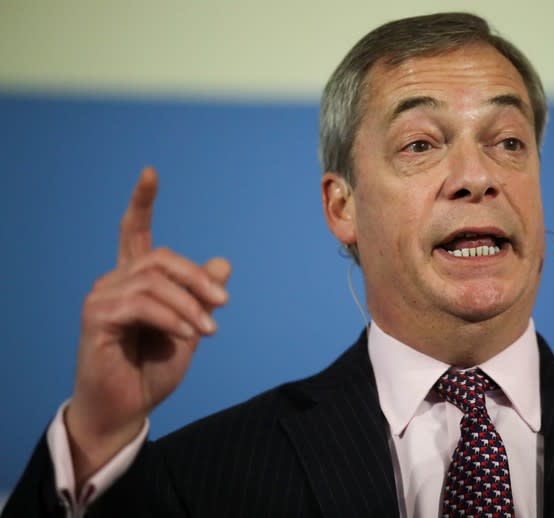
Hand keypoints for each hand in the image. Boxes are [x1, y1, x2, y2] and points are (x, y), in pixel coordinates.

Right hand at [65, 167, 230, 484]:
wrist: (128, 407)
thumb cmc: (153, 368)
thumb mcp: (190, 328)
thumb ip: (201, 297)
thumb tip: (223, 262)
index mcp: (136, 280)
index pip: (135, 231)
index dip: (142, 202)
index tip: (150, 172)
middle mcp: (115, 281)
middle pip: (161, 256)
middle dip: (197, 278)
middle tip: (223, 305)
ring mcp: (102, 296)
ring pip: (154, 280)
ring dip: (188, 305)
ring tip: (207, 330)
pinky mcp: (96, 316)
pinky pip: (141, 303)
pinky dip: (170, 317)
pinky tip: (185, 336)